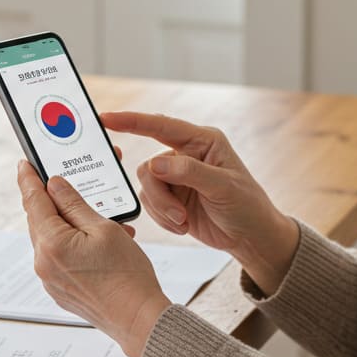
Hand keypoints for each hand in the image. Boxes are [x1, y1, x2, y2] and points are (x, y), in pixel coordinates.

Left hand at [16, 160, 170, 356]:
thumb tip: (55, 185)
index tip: (24, 164)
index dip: (28, 179)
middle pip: (40, 220)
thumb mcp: (104, 228)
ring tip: (98, 220)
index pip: (33, 200)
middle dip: (54, 202)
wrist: (138, 318)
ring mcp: (50, 280)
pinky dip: (72, 244)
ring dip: (68, 224)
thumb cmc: (127, 276)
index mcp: (51, 243)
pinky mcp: (59, 290)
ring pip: (51, 239)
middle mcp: (43, 263)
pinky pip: (59, 258)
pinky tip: (95, 242)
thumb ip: (75, 204)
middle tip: (69, 186)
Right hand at [100, 111, 299, 294]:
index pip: (161, 126)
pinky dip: (163, 219)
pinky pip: (150, 205)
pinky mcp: (170, 198)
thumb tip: (155, 164)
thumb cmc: (247, 207)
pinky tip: (183, 225)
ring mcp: (176, 177)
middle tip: (179, 216)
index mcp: (202, 141)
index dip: (131, 121)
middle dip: (160, 196)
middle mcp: (185, 155)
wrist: (250, 237)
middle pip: (149, 168)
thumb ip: (189, 173)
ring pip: (147, 188)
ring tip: (184, 222)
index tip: (106, 118)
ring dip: (162, 210)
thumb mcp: (224, 188)